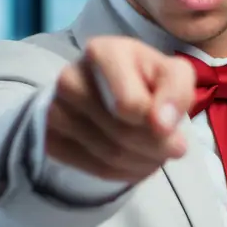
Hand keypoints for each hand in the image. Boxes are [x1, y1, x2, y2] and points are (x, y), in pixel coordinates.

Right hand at [45, 36, 196, 181]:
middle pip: (122, 132)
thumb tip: (162, 126)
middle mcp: (71, 77)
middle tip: (173, 147)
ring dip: (144, 163)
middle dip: (156, 147)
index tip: (171, 127)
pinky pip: (94, 169)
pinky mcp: (50, 138)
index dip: (157, 123)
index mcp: (103, 52)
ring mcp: (55, 109)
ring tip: (155, 153)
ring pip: (109, 154)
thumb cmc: (145, 79)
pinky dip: (124, 173)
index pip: (130, 104)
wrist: (108, 91)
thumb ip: (176, 92)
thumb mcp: (172, 74)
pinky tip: (135, 161)